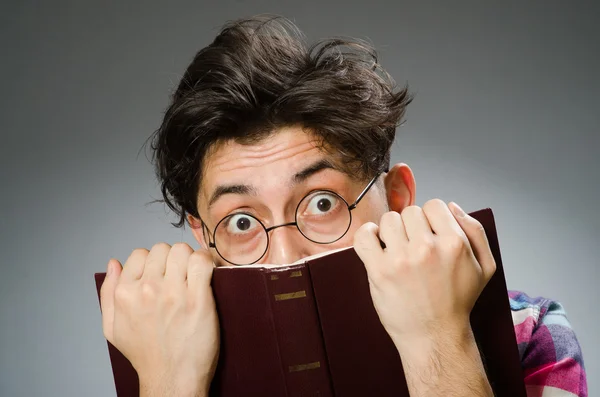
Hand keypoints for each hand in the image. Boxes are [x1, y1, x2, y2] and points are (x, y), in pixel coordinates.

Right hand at [100, 243, 219, 396]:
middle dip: (172, 259)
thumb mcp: (112, 328)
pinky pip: (202, 262)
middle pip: (163, 249)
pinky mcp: (198, 299)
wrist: (171, 379)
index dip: (153, 262)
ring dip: (189, 259)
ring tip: (192, 276)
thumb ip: (108, 292)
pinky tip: (206, 275)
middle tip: (180, 276)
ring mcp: (173, 294)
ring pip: (182, 250)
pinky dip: (206, 262)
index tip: (162, 274)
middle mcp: (147, 290)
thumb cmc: (146, 355)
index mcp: (125, 294)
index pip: (139, 254)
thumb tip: (113, 263)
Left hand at [353, 199, 495, 346]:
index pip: (435, 205)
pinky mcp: (378, 271)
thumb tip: (451, 206)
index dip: (431, 218)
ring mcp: (400, 259)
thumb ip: (474, 230)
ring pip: (389, 220)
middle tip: (414, 246)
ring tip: (397, 249)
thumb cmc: (457, 302)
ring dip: (392, 232)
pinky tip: (376, 243)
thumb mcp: (484, 266)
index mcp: (454, 243)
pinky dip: (367, 234)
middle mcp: (427, 248)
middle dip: (412, 226)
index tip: (429, 234)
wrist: (434, 336)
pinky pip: (364, 236)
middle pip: (410, 212)